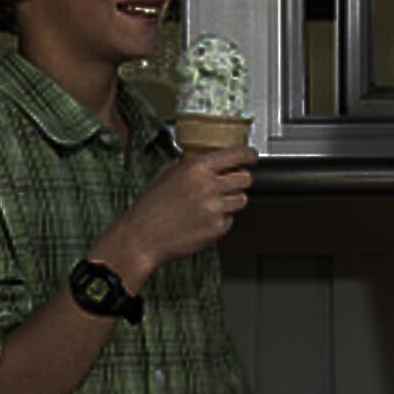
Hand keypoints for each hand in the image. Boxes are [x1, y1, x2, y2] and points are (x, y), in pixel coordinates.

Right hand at [98, 146, 256, 284]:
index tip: (252, 157)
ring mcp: (215, 209)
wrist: (141, 238)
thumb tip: (201, 159)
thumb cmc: (149, 208)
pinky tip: (203, 221)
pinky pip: (230, 221)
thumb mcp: (165, 174)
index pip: (236, 155)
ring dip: (231, 201)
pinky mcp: (216, 229)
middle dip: (240, 181)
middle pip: (245, 179)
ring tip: (211, 205)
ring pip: (241, 200)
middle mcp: (209, 186)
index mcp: (197, 168)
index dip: (248, 155)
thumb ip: (187, 164)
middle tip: (231, 184)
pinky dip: (221, 221)